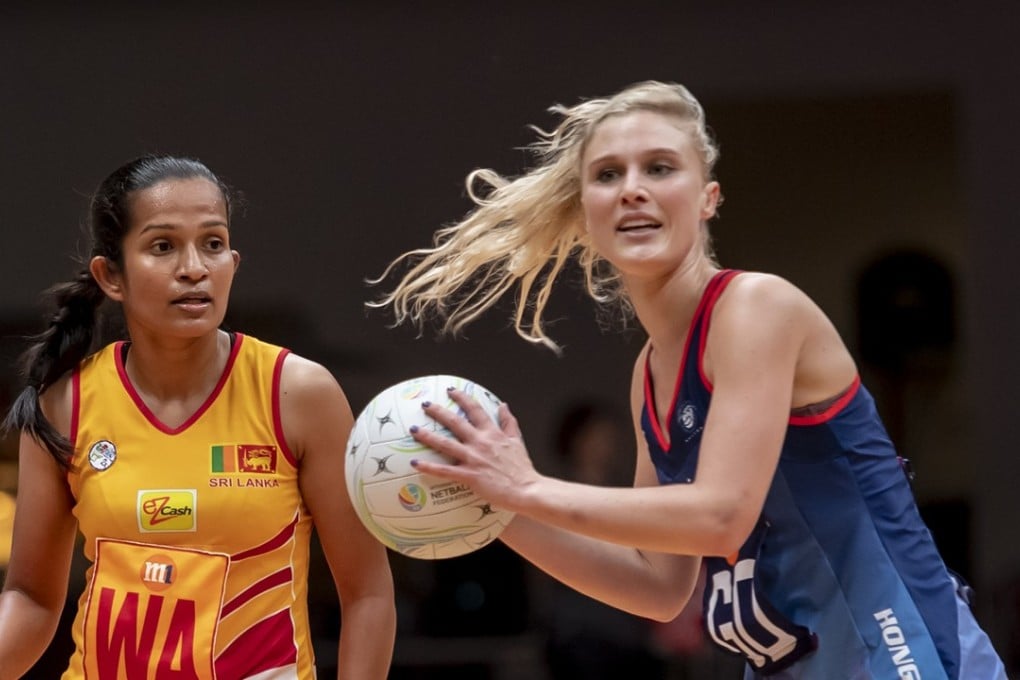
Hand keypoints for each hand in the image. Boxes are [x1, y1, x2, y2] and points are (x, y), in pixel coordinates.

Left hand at [410, 387, 537, 512]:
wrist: (526, 489)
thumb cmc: (521, 467)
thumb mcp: (517, 440)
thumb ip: (509, 421)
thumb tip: (504, 405)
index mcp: (492, 432)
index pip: (475, 409)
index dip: (462, 398)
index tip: (451, 391)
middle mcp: (481, 442)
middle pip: (455, 422)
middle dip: (438, 411)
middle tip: (425, 405)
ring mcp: (473, 458)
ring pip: (445, 443)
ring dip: (427, 435)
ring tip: (413, 429)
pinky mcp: (469, 475)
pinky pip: (444, 471)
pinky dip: (429, 467)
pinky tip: (415, 463)